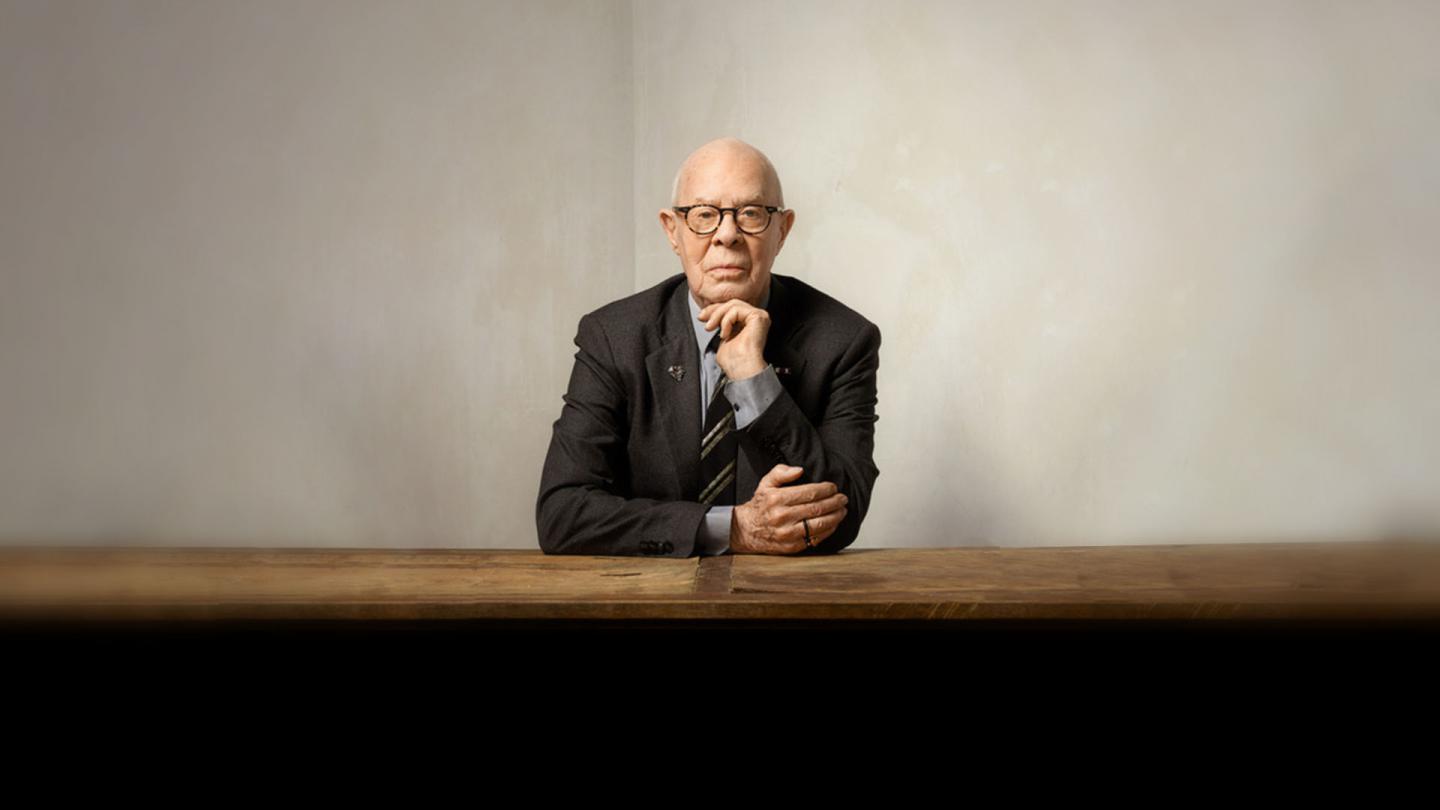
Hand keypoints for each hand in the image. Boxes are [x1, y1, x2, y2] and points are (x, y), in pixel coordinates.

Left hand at [697, 298, 769, 379]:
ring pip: (733, 304)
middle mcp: (756, 318)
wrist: (741, 370)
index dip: (715, 310)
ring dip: (718, 315)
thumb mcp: (723, 338)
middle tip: (703, 320)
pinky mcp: (759, 317)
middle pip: (732, 303)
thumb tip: (711, 318)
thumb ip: (722, 326)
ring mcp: (759, 316)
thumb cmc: (734, 361)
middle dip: (714, 310)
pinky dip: (726, 320)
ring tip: (712, 328)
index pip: (731, 308)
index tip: (702, 317)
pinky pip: (736, 309)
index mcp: (749, 323)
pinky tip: (725, 333)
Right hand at [730, 464, 848, 554]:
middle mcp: (782, 517)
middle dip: (834, 502)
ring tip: (842, 510)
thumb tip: (799, 470)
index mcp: (777, 499)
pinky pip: (815, 538)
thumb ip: (781, 472)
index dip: (825, 490)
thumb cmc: (760, 505)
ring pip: (818, 525)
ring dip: (835, 517)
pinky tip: (833, 523)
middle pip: (817, 508)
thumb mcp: (765, 483)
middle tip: (842, 498)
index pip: (809, 493)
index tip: (833, 487)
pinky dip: (828, 531)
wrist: (746, 530)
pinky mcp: (791, 546)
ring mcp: (787, 534)